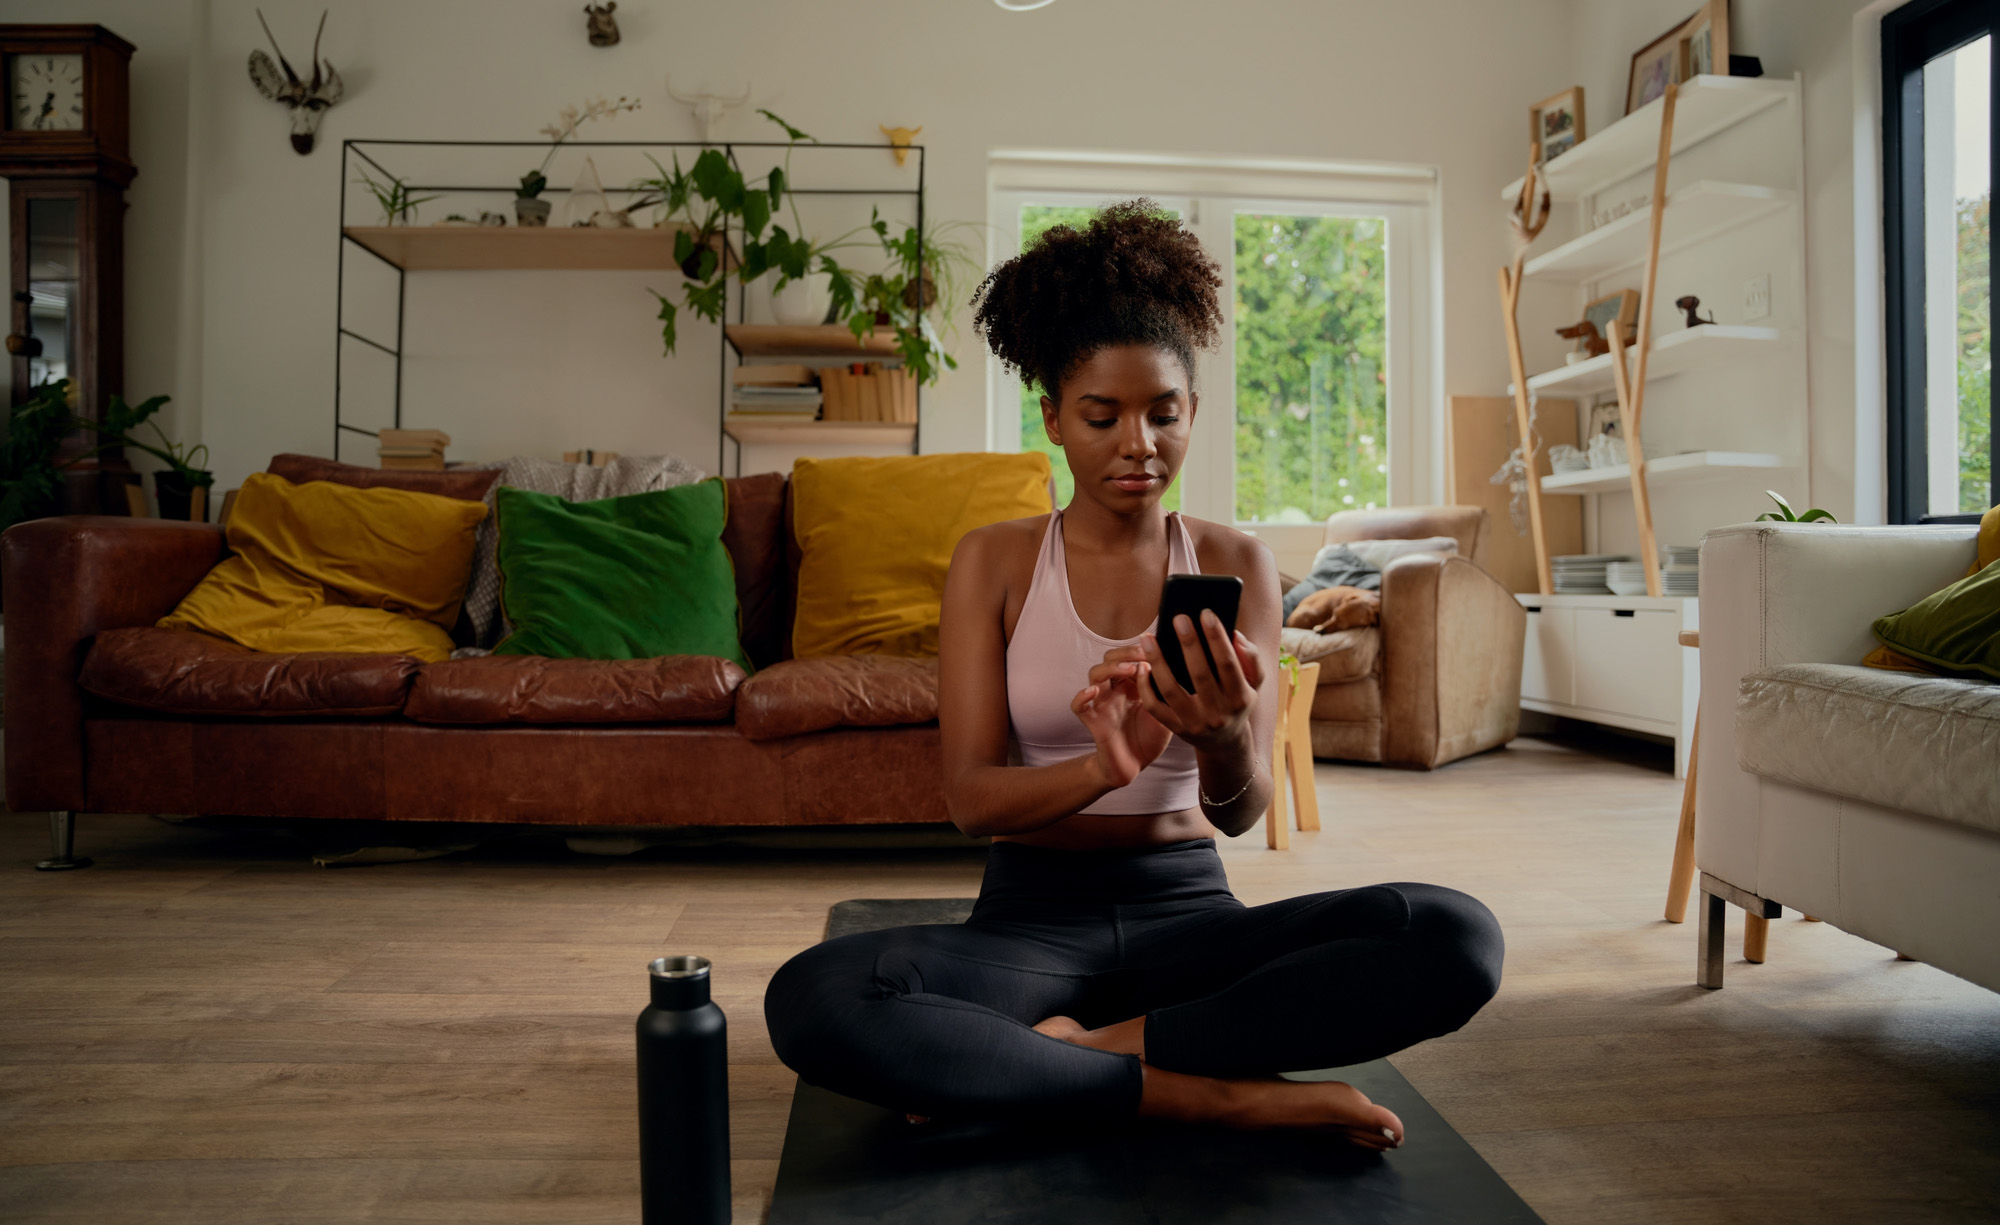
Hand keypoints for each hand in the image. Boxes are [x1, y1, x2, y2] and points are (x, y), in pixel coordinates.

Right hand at [1072, 647, 1172, 789]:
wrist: (1135, 766)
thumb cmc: (1150, 737)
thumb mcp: (1166, 711)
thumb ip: (1168, 692)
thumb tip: (1182, 669)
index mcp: (1133, 684)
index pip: (1129, 656)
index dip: (1140, 649)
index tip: (1157, 648)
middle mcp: (1116, 689)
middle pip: (1110, 658)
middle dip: (1125, 653)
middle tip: (1144, 655)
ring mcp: (1103, 704)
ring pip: (1095, 675)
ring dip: (1111, 668)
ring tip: (1130, 670)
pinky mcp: (1094, 722)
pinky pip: (1078, 706)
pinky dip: (1081, 696)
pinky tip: (1092, 692)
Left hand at [1136, 611, 1263, 754]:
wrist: (1225, 742)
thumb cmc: (1237, 701)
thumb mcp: (1254, 684)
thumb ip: (1251, 658)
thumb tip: (1236, 636)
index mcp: (1240, 697)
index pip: (1228, 664)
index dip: (1217, 638)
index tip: (1205, 613)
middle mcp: (1218, 713)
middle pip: (1200, 674)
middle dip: (1189, 644)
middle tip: (1178, 617)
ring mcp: (1195, 723)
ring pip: (1171, 690)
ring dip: (1158, 662)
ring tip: (1148, 638)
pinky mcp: (1176, 729)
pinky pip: (1155, 707)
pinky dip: (1146, 686)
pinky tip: (1142, 665)